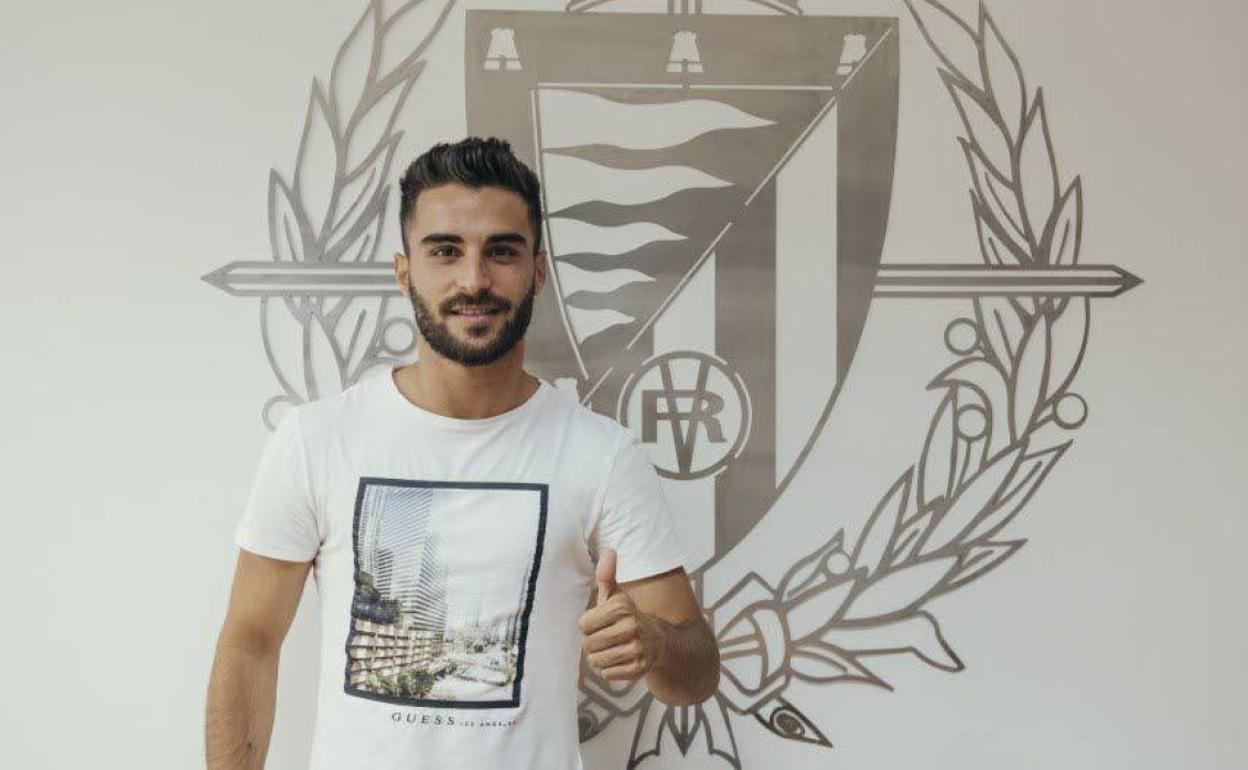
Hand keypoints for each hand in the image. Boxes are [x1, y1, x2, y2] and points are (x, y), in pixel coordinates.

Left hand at [578, 549, 664, 682]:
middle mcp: (631, 626)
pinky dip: (609, 670)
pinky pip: (607, 674)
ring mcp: (637, 649)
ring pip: (596, 661)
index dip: (588, 626)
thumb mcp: (616, 596)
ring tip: (612, 649)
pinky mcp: (639, 669)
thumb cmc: (628, 617)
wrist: (658, 641)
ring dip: (599, 658)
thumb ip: (606, 576)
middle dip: (592, 644)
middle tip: (605, 639)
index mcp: (622, 607)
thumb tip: (609, 551)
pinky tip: (619, 661)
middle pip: (588, 645)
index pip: (583, 625)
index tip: (600, 623)